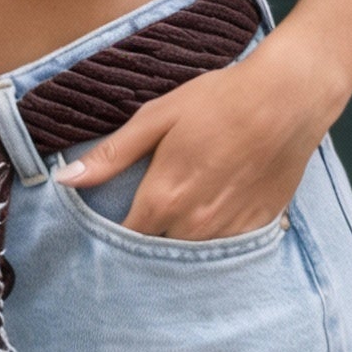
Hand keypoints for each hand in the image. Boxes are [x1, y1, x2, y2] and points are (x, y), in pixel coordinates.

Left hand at [52, 28, 336, 240]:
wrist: (287, 98)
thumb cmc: (218, 101)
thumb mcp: (156, 118)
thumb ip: (111, 156)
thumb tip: (64, 181)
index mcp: (163, 199)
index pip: (124, 239)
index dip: (113, 234)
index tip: (109, 223)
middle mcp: (194, 226)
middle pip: (156, 250)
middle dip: (147, 239)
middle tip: (148, 214)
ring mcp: (229, 232)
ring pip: (191, 253)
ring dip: (180, 241)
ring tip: (181, 213)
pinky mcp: (258, 228)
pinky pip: (225, 248)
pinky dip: (215, 238)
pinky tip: (215, 213)